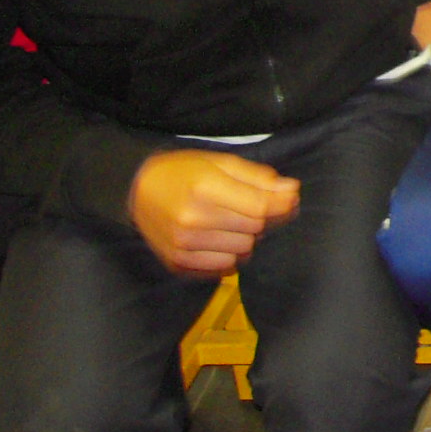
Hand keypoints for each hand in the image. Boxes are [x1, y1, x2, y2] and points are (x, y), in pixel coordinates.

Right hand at [128, 151, 299, 276]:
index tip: (290, 198)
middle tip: (253, 207)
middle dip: (263, 219)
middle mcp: (192, 220)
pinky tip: (220, 238)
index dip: (282, 204)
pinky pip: (223, 268)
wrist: (138, 190)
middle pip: (254, 230)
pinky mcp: (177, 263)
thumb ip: (258, 178)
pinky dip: (229, 255)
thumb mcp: (222, 163)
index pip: (260, 208)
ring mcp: (183, 245)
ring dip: (246, 238)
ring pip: (242, 252)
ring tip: (232, 222)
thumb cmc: (184, 172)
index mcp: (205, 189)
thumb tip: (292, 190)